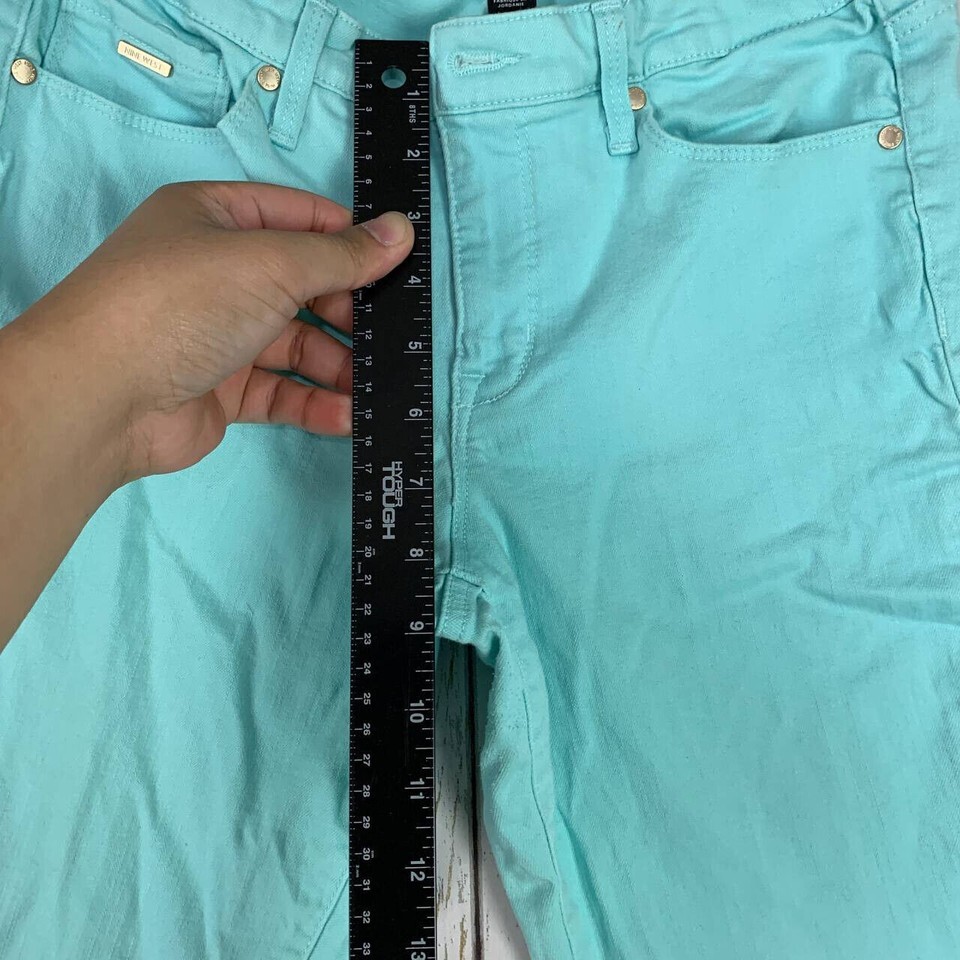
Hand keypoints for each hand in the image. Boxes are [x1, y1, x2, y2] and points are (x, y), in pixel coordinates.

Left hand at [35, 179, 413, 481]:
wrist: (102, 397)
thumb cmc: (184, 303)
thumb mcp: (272, 263)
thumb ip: (342, 255)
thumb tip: (402, 232)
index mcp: (216, 218)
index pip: (298, 218)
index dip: (348, 238)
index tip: (397, 265)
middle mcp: (218, 273)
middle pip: (303, 286)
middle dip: (349, 312)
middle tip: (390, 335)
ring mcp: (219, 334)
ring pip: (297, 345)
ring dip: (339, 365)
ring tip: (375, 385)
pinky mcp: (222, 390)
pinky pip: (281, 390)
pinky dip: (315, 403)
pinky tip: (348, 415)